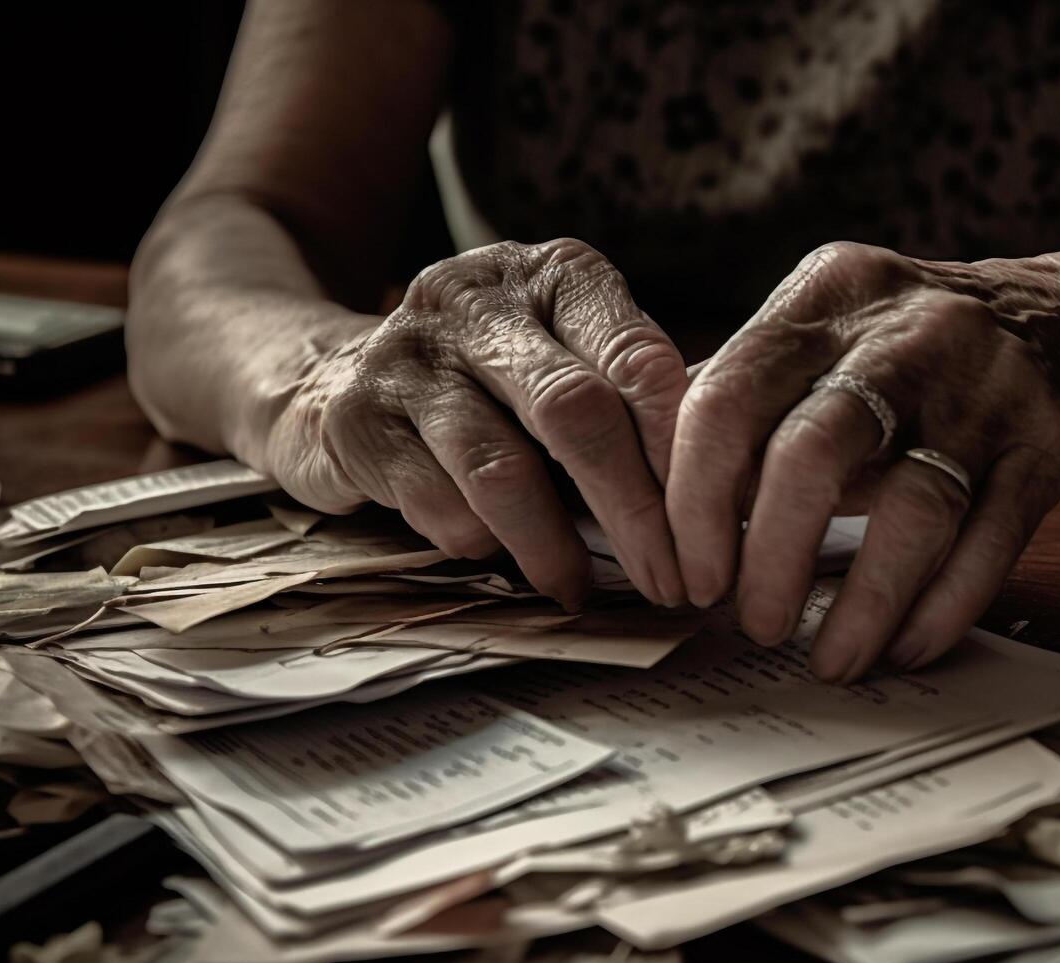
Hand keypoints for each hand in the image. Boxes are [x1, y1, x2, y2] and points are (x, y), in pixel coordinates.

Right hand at [264, 239, 687, 608]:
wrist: (329, 377)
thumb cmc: (492, 383)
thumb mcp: (570, 359)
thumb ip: (637, 403)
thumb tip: (729, 494)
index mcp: (559, 275)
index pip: (640, 360)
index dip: (681, 454)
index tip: (713, 525)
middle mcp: (481, 299)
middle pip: (576, 413)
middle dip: (634, 512)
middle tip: (671, 581)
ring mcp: (410, 355)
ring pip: (503, 469)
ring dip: (555, 546)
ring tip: (580, 588)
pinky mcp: (356, 419)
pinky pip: (438, 506)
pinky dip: (480, 544)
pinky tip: (499, 556)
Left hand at [668, 242, 1059, 680]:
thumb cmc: (913, 351)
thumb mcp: (825, 335)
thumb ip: (741, 395)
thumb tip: (640, 493)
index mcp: (827, 299)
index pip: (728, 396)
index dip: (694, 499)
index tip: (687, 573)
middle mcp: (905, 332)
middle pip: (812, 452)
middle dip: (770, 557)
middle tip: (752, 621)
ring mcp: (985, 389)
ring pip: (912, 508)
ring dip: (862, 602)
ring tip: (831, 659)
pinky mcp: (1047, 447)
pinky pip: (989, 542)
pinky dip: (940, 607)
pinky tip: (904, 646)